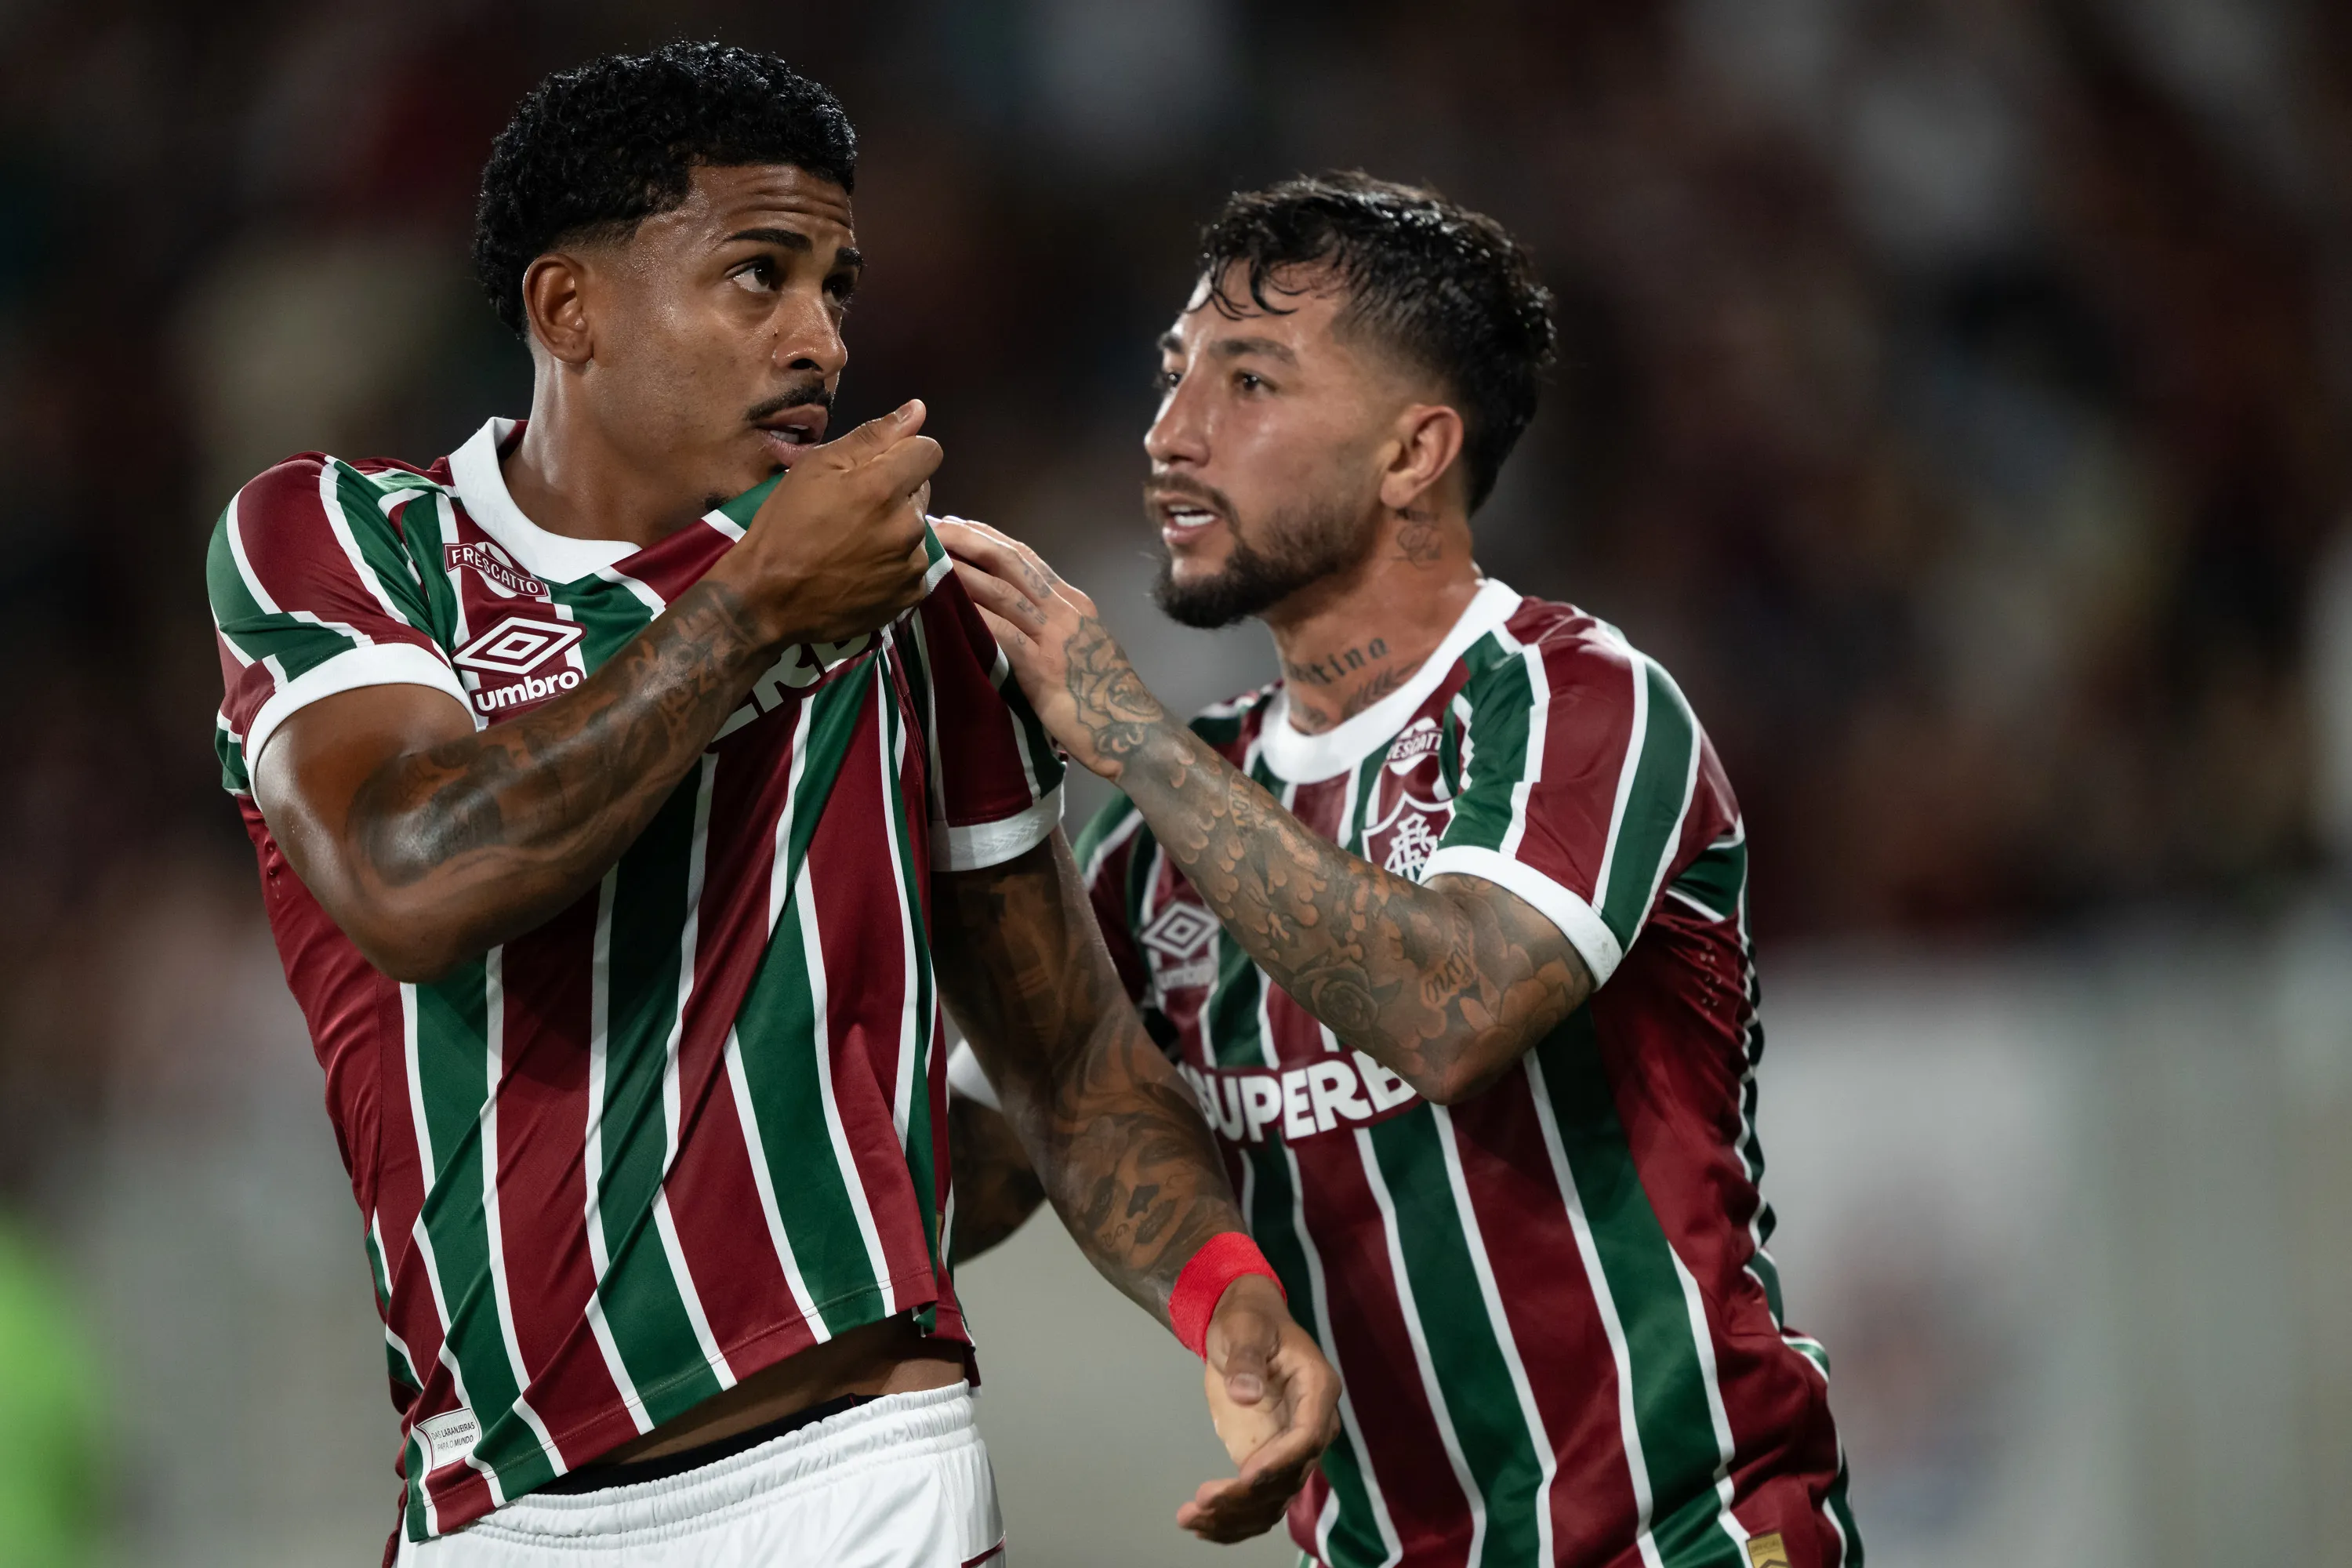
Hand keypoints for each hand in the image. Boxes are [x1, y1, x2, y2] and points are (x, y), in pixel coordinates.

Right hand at [720, 400, 941, 646]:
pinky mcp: (910, 595)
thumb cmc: (784, 527)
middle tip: (853, 508)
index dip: (903, 453)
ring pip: (916, 529)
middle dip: (896, 491)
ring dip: (894, 529)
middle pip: (922, 490)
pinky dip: (895, 563)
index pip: (928, 452)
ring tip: (852, 543)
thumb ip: (872, 437)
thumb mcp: (816, 468)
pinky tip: (861, 569)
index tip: (877, 466)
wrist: (767, 600)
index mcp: (885, 488)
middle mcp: (908, 526)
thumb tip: (917, 410)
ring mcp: (913, 565)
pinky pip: (914, 566)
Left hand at [933, 519, 1167, 779]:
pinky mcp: (1044, 667)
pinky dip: (972, 614)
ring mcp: (1056, 636)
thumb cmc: (1104, 698)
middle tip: (934, 527)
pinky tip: (947, 604)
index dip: (989, 537)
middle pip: (1010, 561)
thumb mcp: (1081, 648)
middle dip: (970, 540)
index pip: (1026, 557)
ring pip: (1002, 590)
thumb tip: (1014, 619)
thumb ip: (1051, 629)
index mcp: (1073, 602)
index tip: (958, 525)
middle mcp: (1065, 609)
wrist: (1133, 731)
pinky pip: (1003, 632)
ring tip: (930, 558)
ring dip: (962, 570)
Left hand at [1177, 1273, 1342, 1542]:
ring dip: (1236, 1517)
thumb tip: (1246, 1393)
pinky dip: (1233, 1519)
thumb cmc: (1250, 1319)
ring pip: (1275, 1498)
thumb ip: (1247, 1358)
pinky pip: (1259, 1499)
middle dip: (1248, 1496)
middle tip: (1202, 1502)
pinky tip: (1201, 1526)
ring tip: (1191, 1519)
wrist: (1246, 1324)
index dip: (1280, 1461)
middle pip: (1291, 1476)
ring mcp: (1292, 1448)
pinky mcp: (1270, 1460)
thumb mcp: (1245, 1327)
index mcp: (1317, 1389)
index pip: (1308, 1436)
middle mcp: (1313, 1425)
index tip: (1244, 1476)